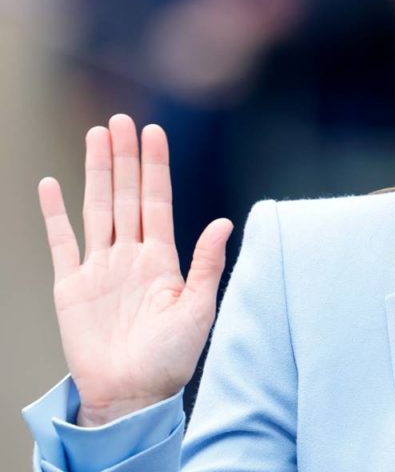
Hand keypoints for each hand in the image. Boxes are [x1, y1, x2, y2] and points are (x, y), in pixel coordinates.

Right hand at [38, 114, 232, 426]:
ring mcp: (100, 267)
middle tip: (121, 120)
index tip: (155, 131)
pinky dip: (53, 213)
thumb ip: (207, 264)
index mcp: (163, 258)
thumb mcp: (199, 309)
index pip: (158, 200)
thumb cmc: (172, 357)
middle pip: (126, 195)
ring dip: (96, 172)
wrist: (132, 394)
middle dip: (125, 157)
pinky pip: (61, 242)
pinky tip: (50, 184)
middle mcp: (131, 255)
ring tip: (96, 136)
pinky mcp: (71, 286)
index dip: (155, 166)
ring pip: (97, 208)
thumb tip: (222, 221)